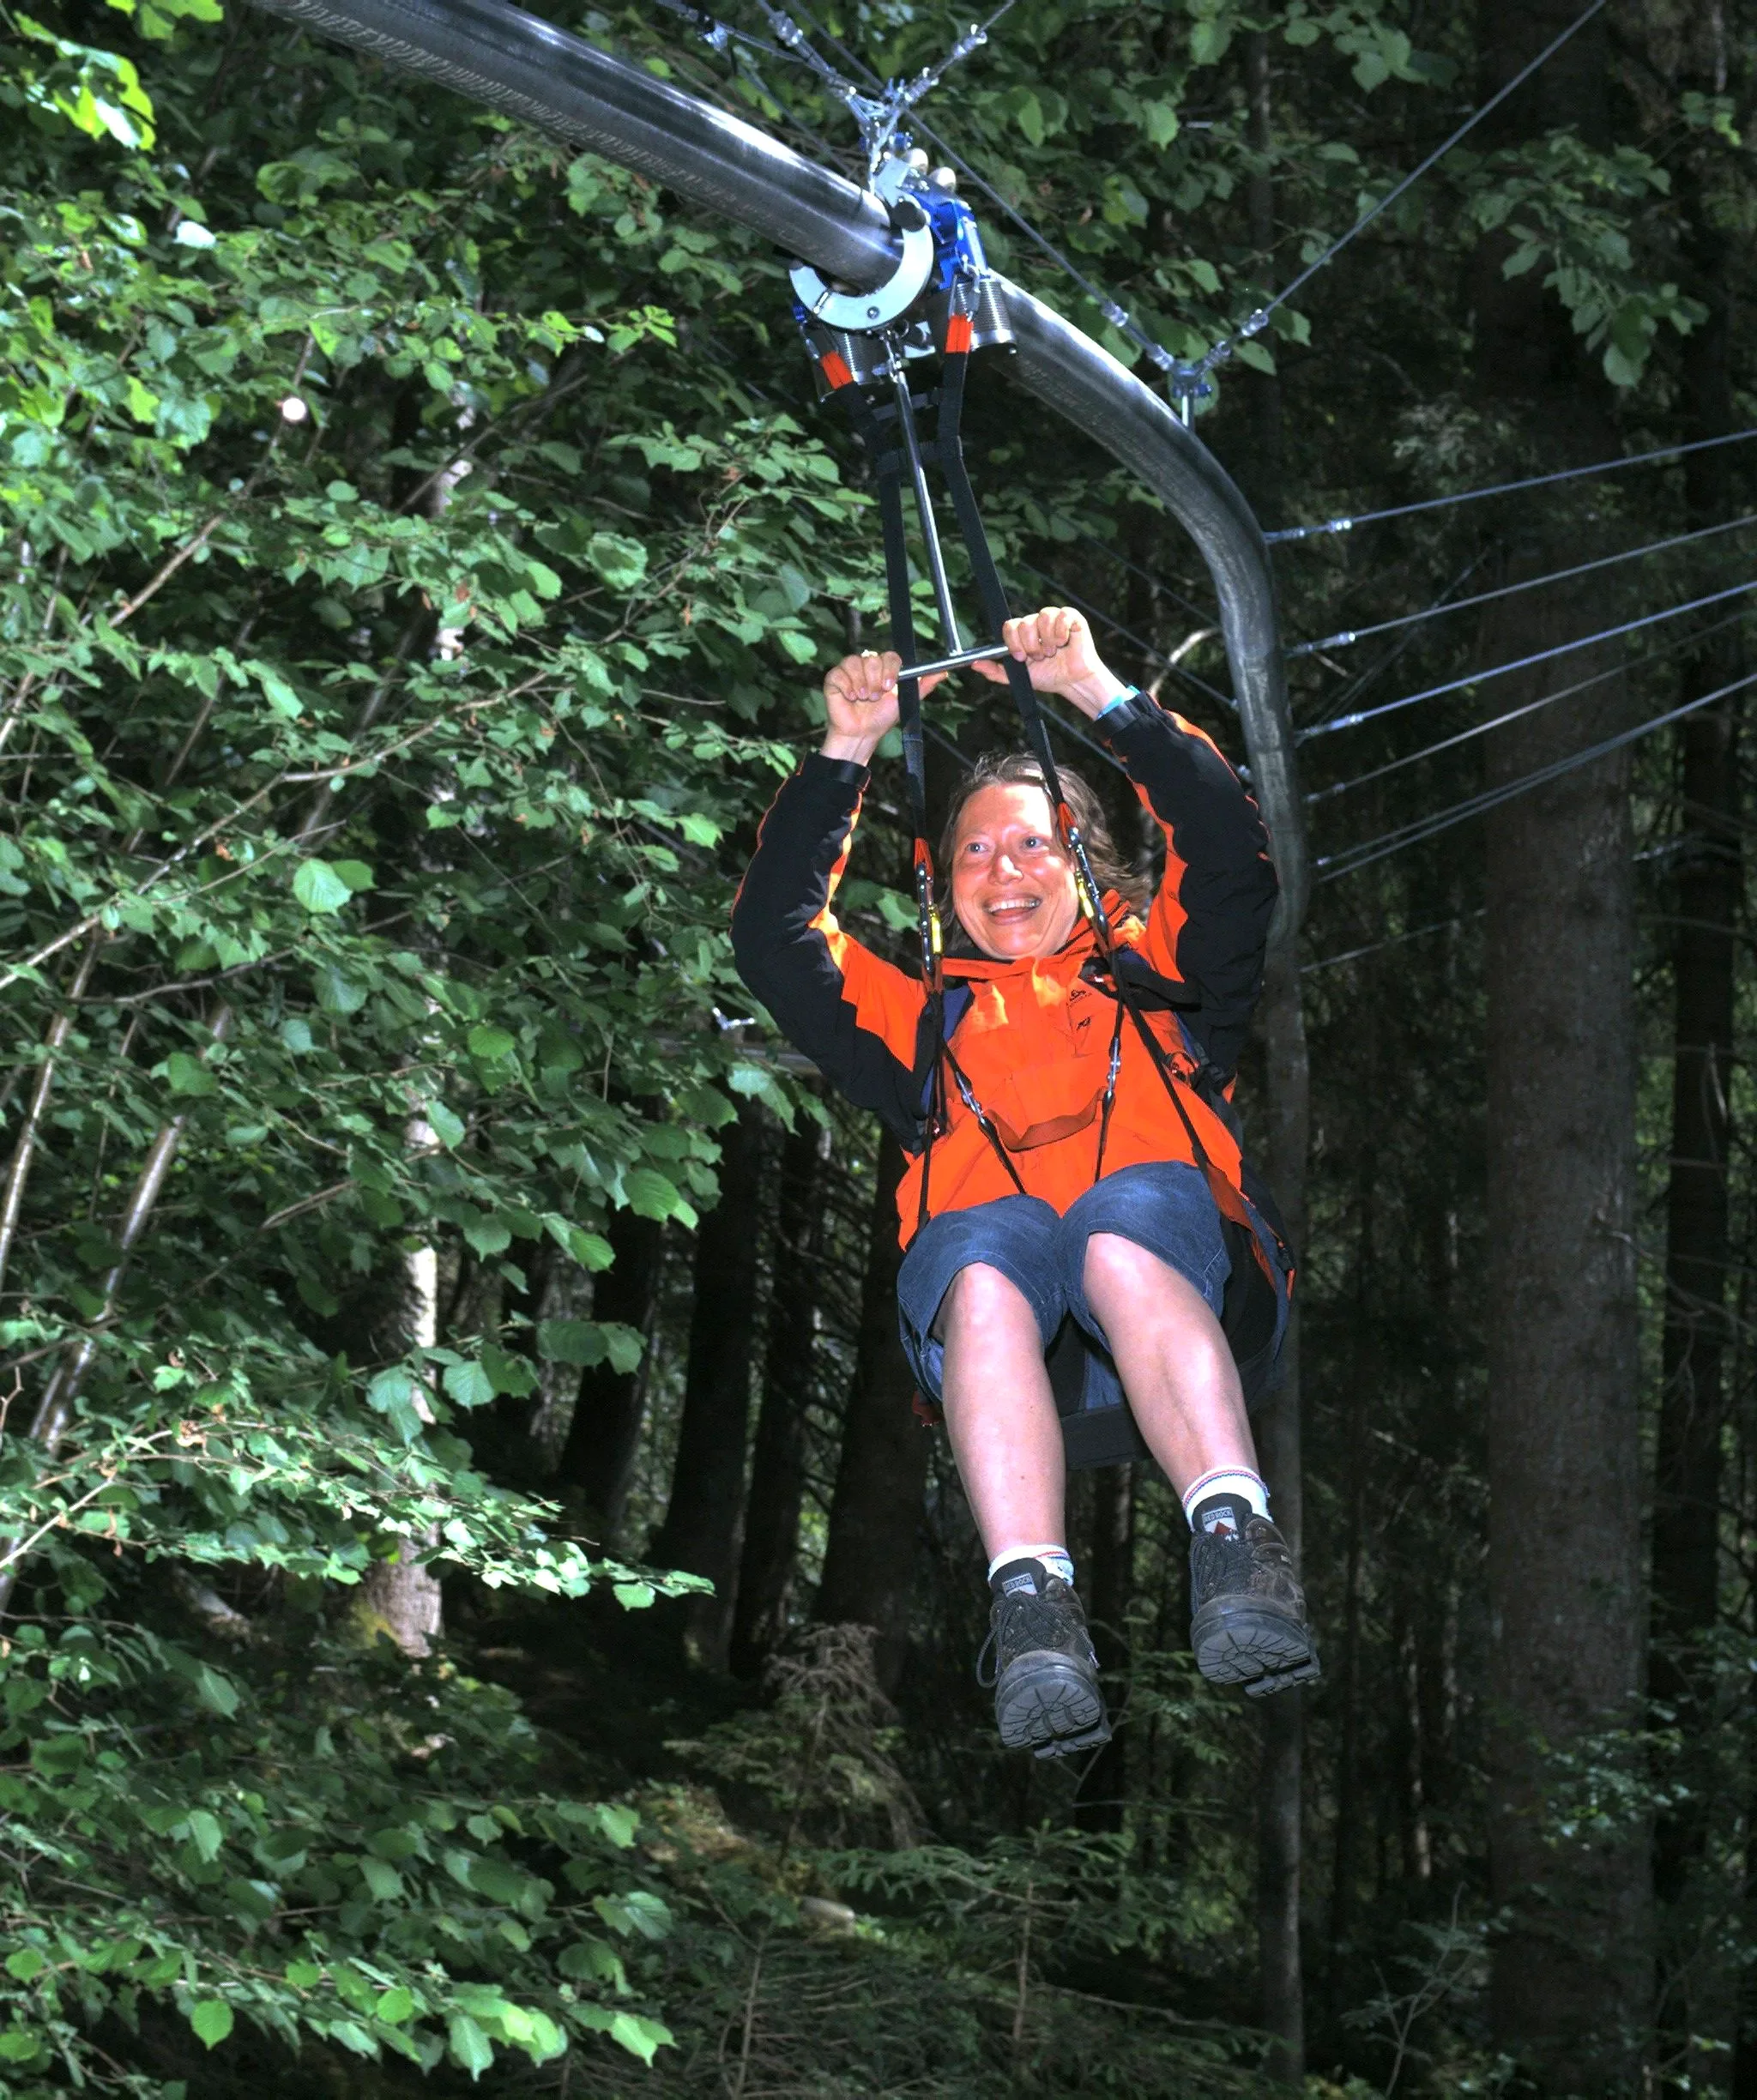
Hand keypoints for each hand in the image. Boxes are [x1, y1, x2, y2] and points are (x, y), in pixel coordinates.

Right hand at [820, 649, 945, 763]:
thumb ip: (923, 685)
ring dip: (861, 684)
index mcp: (883, 667)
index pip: (890, 656)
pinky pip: (839, 673)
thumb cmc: (882, 717)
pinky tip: (850, 698)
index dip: (890, 669)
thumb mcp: (905, 700)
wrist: (862, 733)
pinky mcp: (834, 678)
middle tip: (874, 697)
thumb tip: (944, 673)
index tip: (889, 687)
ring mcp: (849, 670)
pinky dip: (846, 687)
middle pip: (872, 659)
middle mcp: (866, 665)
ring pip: (854, 663)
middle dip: (875, 681)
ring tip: (862, 699)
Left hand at [969, 606, 1125, 719]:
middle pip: (1024, 622)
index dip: (1014, 641)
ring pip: (1042, 617)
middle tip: (1041, 657)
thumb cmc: (1048, 677)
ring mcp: (1053, 618)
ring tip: (1053, 652)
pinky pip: (1061, 614)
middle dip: (1031, 645)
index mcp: (1023, 633)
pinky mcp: (1071, 617)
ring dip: (1047, 641)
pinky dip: (1061, 632)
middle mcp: (1036, 622)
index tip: (1021, 657)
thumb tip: (974, 665)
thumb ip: (996, 671)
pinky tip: (1064, 642)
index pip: (1010, 626)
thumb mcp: (1018, 676)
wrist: (1072, 682)